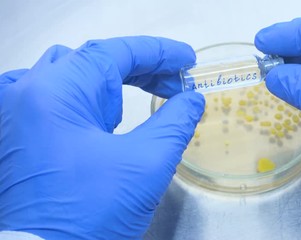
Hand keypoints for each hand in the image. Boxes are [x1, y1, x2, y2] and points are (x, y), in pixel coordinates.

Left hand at [0, 36, 204, 238]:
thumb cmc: (87, 216)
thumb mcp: (146, 164)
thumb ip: (175, 123)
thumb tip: (191, 100)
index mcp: (54, 94)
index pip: (113, 53)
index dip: (157, 52)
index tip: (186, 59)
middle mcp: (26, 95)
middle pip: (94, 62)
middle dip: (141, 69)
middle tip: (175, 83)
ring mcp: (16, 114)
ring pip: (74, 76)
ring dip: (115, 81)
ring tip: (148, 95)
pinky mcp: (18, 134)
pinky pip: (56, 97)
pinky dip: (88, 97)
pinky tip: (105, 113)